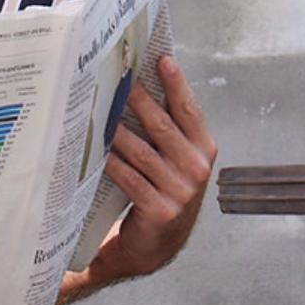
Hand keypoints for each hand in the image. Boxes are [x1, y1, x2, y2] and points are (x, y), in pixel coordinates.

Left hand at [57, 56, 217, 304]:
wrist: (160, 243)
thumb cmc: (165, 192)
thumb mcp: (177, 160)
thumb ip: (169, 129)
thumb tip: (143, 86)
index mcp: (204, 150)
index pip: (189, 111)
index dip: (177, 85)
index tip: (163, 61)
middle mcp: (196, 170)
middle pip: (163, 128)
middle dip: (140, 101)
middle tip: (120, 80)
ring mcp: (180, 192)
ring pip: (144, 153)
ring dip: (120, 132)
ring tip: (102, 113)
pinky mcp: (160, 210)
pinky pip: (132, 181)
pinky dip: (115, 166)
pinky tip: (100, 153)